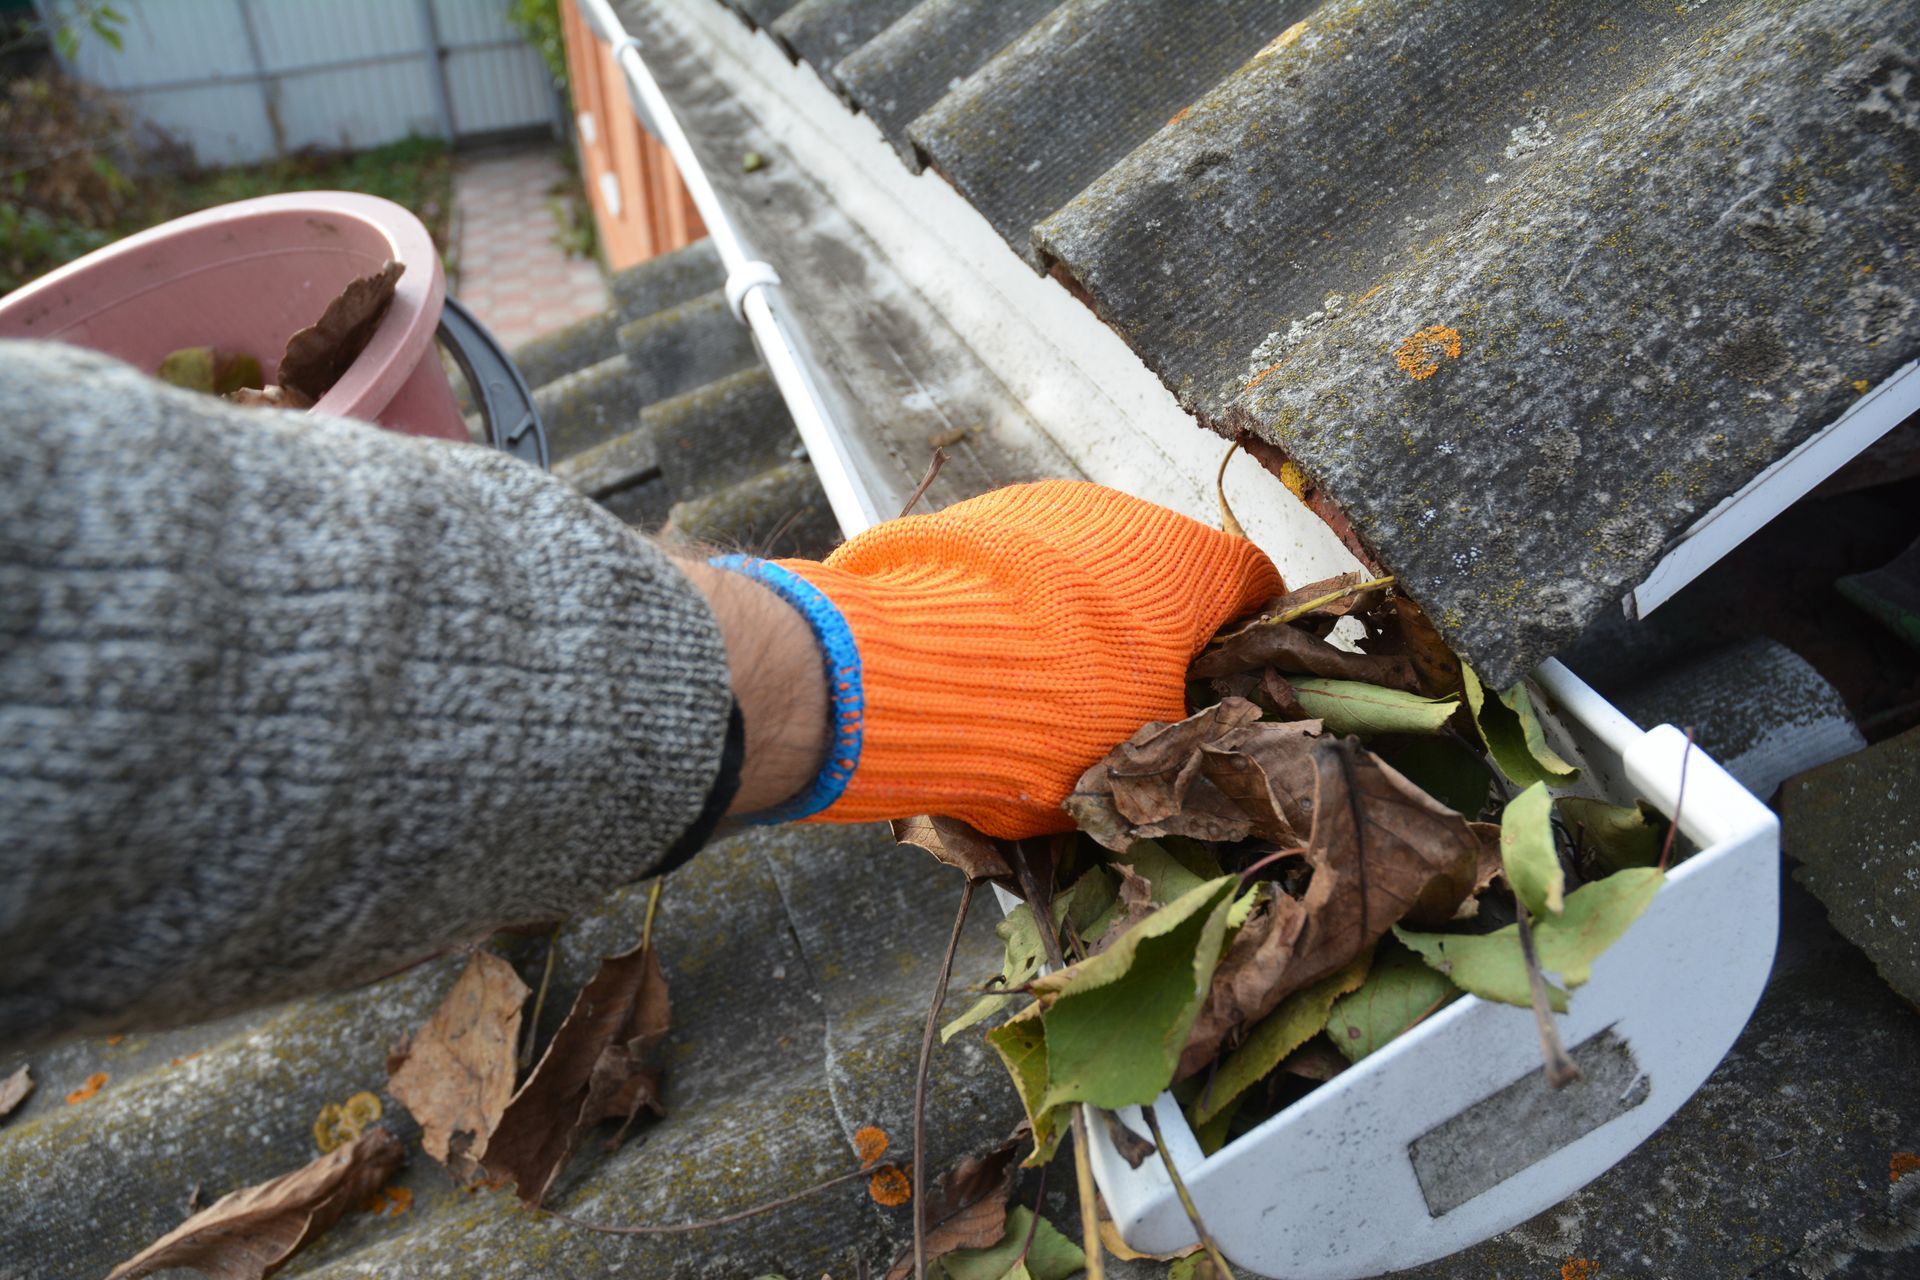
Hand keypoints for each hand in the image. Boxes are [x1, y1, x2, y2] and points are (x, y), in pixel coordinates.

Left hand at [738, 480, 1281, 837]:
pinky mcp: (969, 517)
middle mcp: (1125, 514)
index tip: (1232, 684)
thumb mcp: (1139, 755)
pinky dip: (1014, 608)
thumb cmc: (1053, 718)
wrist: (904, 671)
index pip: (1257, 586)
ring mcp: (1041, 507)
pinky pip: (1014, 567)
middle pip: (1164, 576)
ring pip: (1084, 568)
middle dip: (1155, 636)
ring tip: (1042, 692)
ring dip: (1080, 620)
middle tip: (1129, 706)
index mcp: (1191, 565)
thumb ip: (1180, 739)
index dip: (1253, 639)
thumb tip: (1191, 749)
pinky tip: (984, 663)